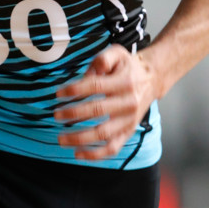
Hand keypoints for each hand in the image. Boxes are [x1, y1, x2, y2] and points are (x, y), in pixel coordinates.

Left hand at [55, 44, 155, 160]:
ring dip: (80, 138)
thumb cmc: (128, 66)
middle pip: (97, 110)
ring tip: (61, 138)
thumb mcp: (117, 53)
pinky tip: (78, 153)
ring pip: (103, 134)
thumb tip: (87, 74)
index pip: (96, 86)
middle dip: (73, 113)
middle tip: (56, 115)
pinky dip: (95, 154)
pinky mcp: (128, 132)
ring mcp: (129, 120)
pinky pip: (112, 148)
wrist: (152, 79)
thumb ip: (102, 59)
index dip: (75, 90)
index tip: (59, 93)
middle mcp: (128, 102)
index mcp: (124, 81)